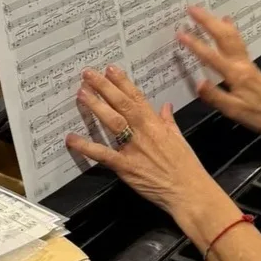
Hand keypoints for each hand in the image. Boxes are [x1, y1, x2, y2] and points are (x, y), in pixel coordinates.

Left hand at [65, 65, 225, 222]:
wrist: (188, 191)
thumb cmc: (186, 167)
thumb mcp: (180, 139)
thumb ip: (168, 121)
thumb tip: (165, 106)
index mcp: (156, 124)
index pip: (137, 97)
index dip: (122, 82)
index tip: (110, 69)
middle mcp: (144, 132)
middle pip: (122, 104)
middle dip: (104, 87)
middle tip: (88, 74)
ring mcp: (133, 148)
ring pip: (113, 122)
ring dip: (96, 107)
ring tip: (81, 94)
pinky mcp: (125, 167)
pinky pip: (103, 154)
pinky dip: (86, 146)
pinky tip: (71, 138)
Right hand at [177, 6, 260, 135]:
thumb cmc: (258, 114)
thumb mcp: (234, 110)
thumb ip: (215, 96)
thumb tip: (198, 83)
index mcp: (235, 74)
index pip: (211, 56)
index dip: (195, 44)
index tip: (180, 33)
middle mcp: (240, 63)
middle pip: (223, 36)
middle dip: (206, 21)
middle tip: (191, 8)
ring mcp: (246, 61)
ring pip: (231, 35)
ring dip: (217, 21)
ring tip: (205, 10)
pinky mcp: (249, 63)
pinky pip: (238, 40)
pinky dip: (230, 28)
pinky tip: (227, 21)